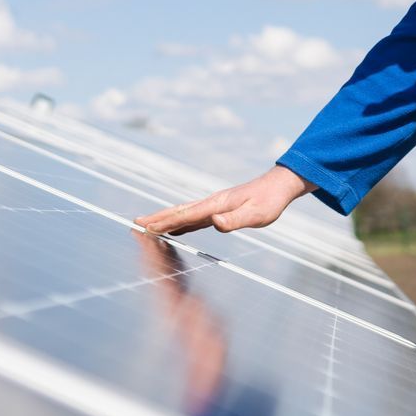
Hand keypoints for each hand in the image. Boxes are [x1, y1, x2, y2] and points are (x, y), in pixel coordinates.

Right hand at [134, 165, 313, 235]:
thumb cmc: (270, 201)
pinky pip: (194, 218)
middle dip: (157, 218)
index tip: (146, 226)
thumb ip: (236, 219)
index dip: (165, 222)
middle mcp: (212, 203)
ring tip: (147, 225)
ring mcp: (214, 205)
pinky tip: (175, 229)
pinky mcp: (219, 209)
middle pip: (179, 212)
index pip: (186, 215)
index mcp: (217, 204)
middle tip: (136, 223)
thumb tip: (215, 222)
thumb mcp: (257, 214)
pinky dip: (180, 223)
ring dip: (165, 220)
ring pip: (184, 213)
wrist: (279, 186)